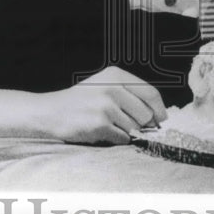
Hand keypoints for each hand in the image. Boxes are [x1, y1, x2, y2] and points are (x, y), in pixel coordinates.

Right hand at [35, 67, 167, 144]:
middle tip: (127, 123)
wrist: (52, 111)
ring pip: (134, 128)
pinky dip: (117, 139)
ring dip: (126, 131)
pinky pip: (122, 138)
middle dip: (141, 123)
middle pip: (145, 114)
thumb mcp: (105, 85)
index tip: (161, 119)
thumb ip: (130, 94)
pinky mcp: (99, 124)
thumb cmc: (82, 100)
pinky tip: (103, 131)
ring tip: (109, 124)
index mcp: (116, 75)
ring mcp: (106, 106)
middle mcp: (112, 88)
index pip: (150, 92)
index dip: (159, 109)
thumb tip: (158, 116)